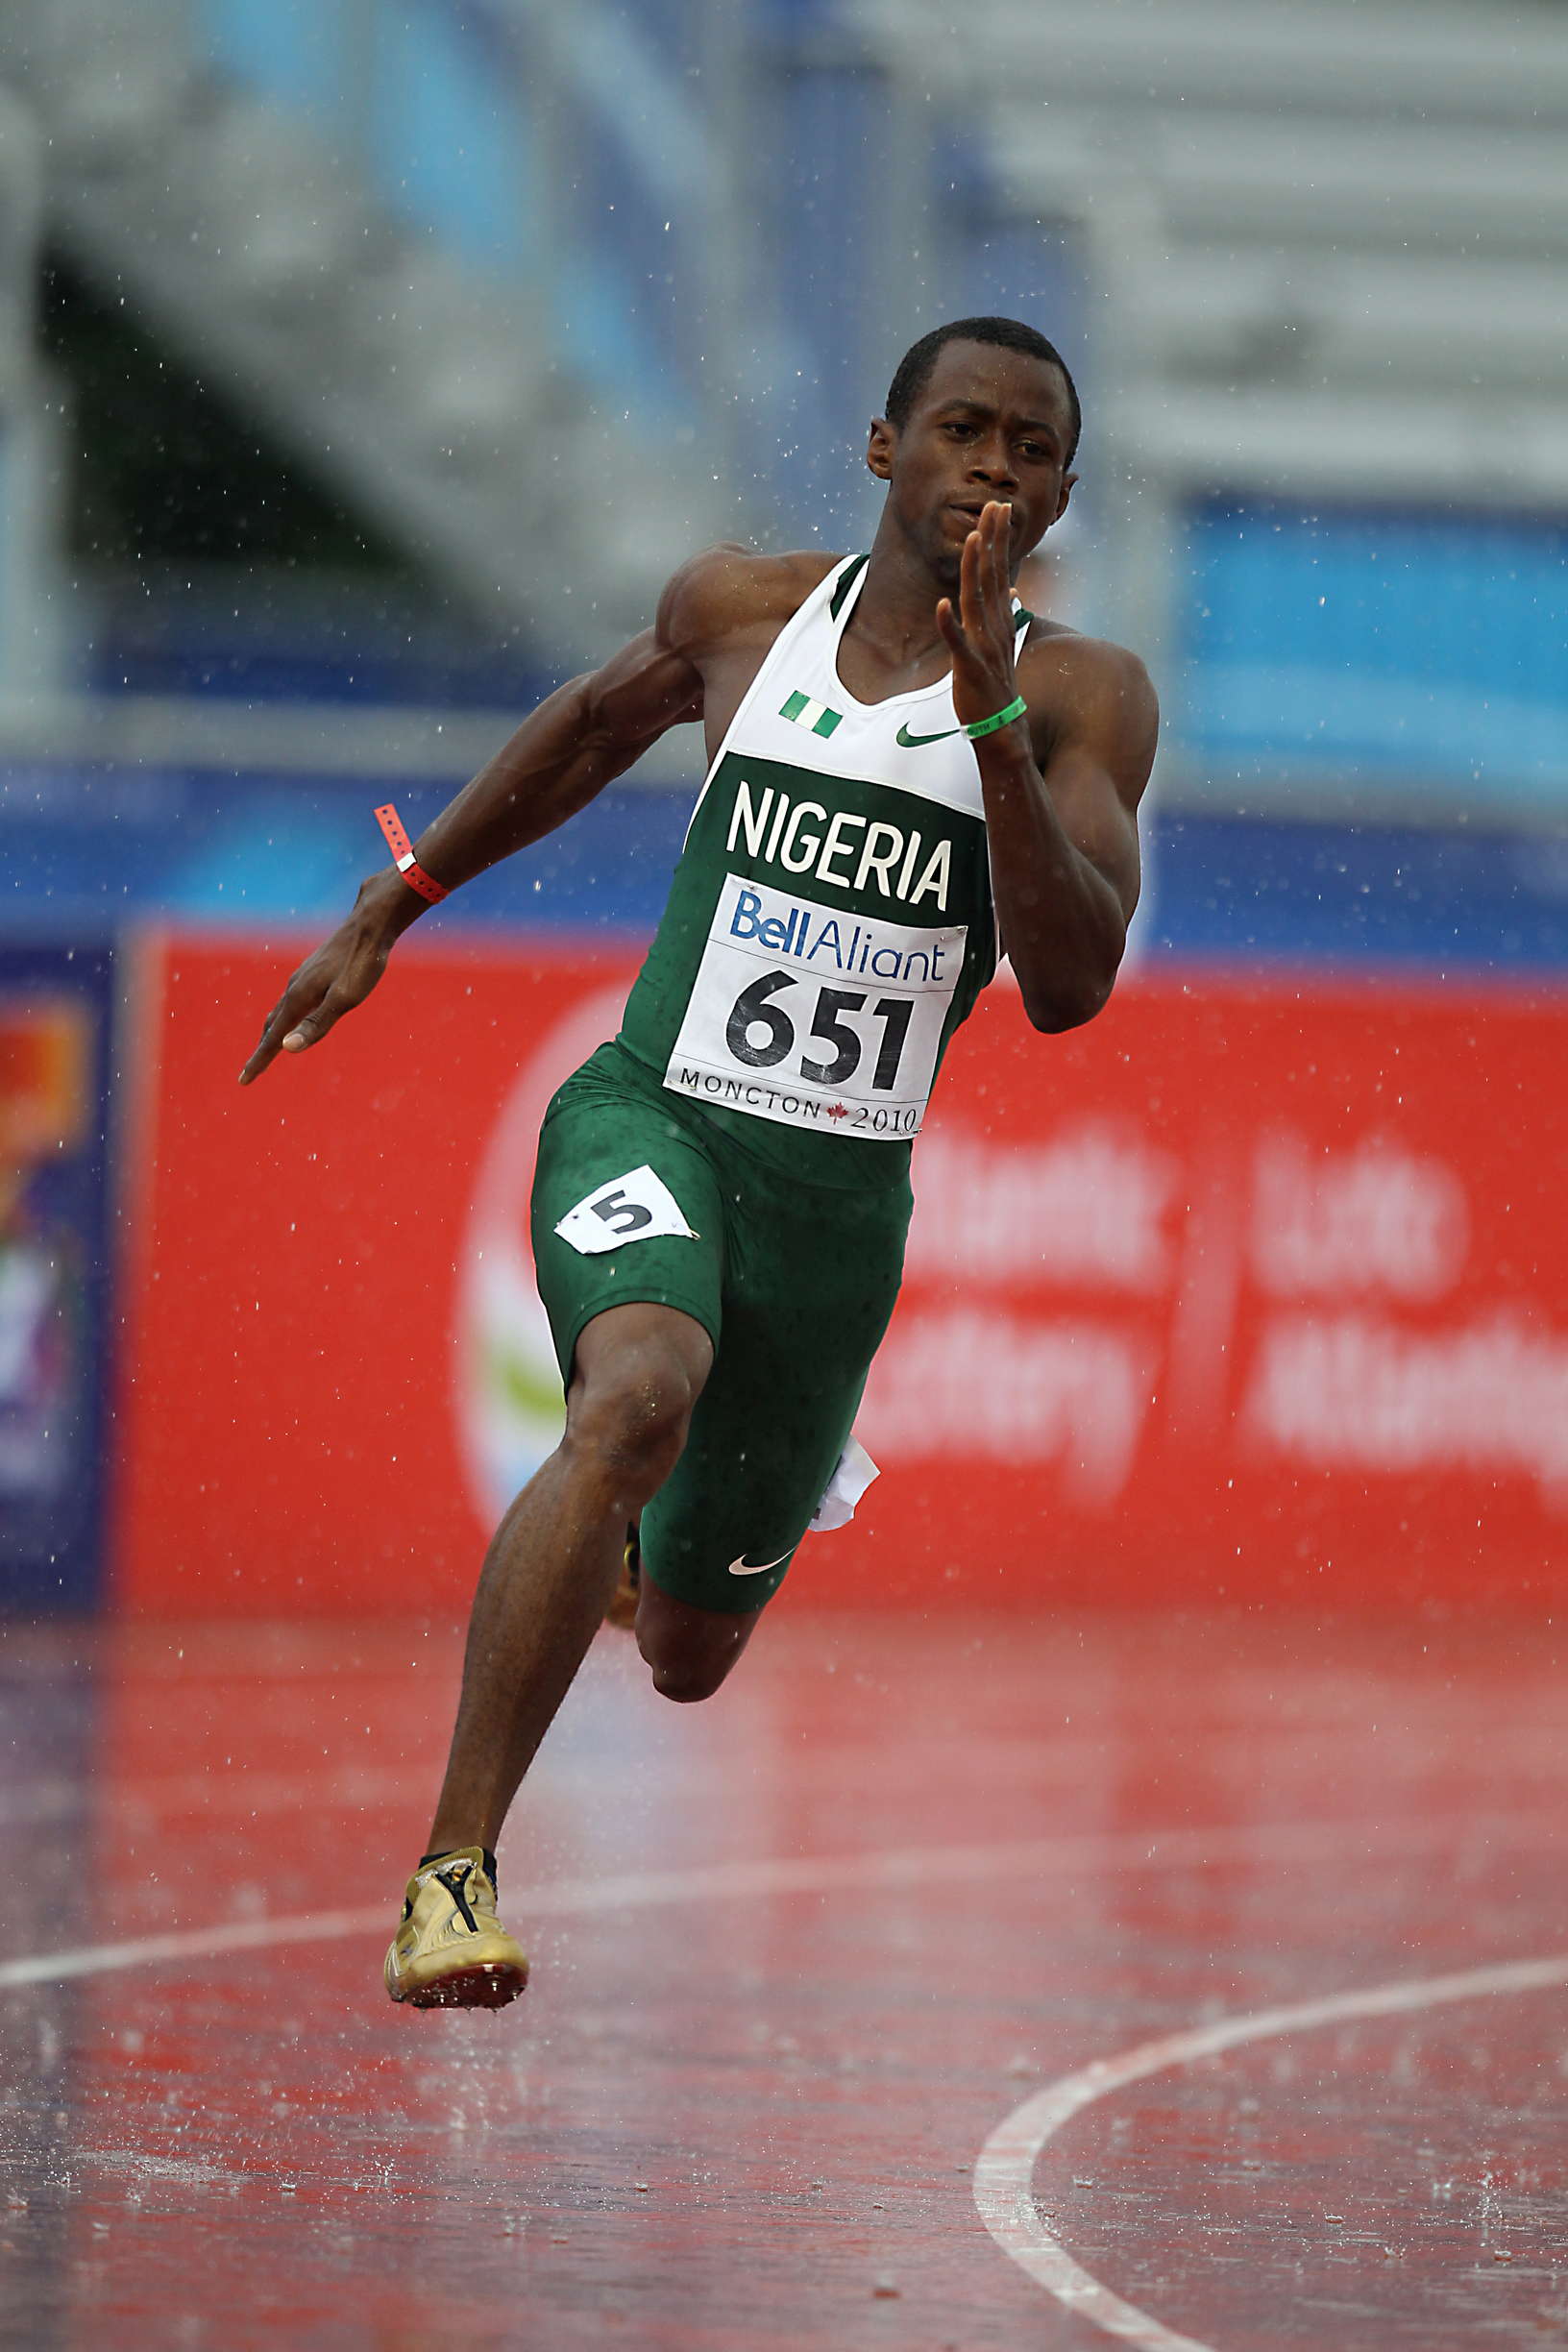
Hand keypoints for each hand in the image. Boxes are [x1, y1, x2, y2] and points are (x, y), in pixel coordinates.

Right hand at [238, 880, 407, 1084]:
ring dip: (272, 1032)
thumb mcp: (345, 998)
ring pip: (280, 1010)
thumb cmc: (363, 963)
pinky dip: (285, 1016)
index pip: (273, 1038)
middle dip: (262, 1050)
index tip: (243, 1081)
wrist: (370, 923)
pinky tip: (294, 1015)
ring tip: (269, 1049)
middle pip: (272, 1026)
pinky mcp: (313, 971)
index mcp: (299, 998)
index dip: (259, 1061)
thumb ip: (317, 1024)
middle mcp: (295, 987)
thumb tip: (288, 1047)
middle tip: (252, 1072)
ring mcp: (302, 977)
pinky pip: (291, 1000)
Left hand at [935, 499, 1021, 732]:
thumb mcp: (1001, 644)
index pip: (1000, 571)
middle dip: (993, 540)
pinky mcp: (970, 670)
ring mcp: (984, 648)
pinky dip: (950, 626)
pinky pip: (959, 645)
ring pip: (977, 602)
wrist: (1002, 729)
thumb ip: (1002, 614)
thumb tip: (1009, 590)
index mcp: (999, 621)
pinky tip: (941, 606)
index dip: (998, 539)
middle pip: (992, 576)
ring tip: (972, 539)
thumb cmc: (996, 687)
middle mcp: (995, 628)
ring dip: (974, 570)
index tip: (998, 508)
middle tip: (994, 505)